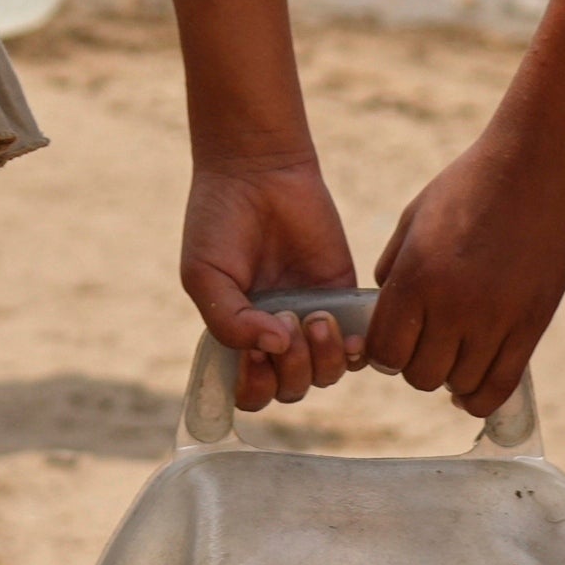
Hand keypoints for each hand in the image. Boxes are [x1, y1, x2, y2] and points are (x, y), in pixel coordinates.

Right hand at [183, 152, 361, 410]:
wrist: (258, 172)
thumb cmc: (219, 222)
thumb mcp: (205, 273)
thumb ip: (228, 321)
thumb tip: (275, 346)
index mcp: (236, 338)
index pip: (250, 393)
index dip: (256, 386)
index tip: (254, 354)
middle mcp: (273, 336)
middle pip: (291, 389)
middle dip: (292, 368)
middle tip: (287, 320)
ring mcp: (309, 320)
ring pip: (325, 375)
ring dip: (323, 360)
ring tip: (317, 317)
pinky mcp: (342, 297)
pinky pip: (359, 345)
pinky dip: (357, 350)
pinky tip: (347, 331)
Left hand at [366, 124, 564, 426]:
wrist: (539, 167)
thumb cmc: (471, 186)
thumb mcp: (415, 218)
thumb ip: (394, 270)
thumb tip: (385, 315)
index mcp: (416, 276)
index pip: (384, 351)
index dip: (384, 353)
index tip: (394, 341)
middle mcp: (453, 305)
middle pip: (419, 375)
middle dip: (416, 365)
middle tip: (427, 344)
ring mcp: (496, 319)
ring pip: (459, 384)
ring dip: (451, 376)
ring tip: (456, 352)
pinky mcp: (531, 325)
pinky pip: (500, 385)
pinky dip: (481, 396)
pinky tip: (472, 388)